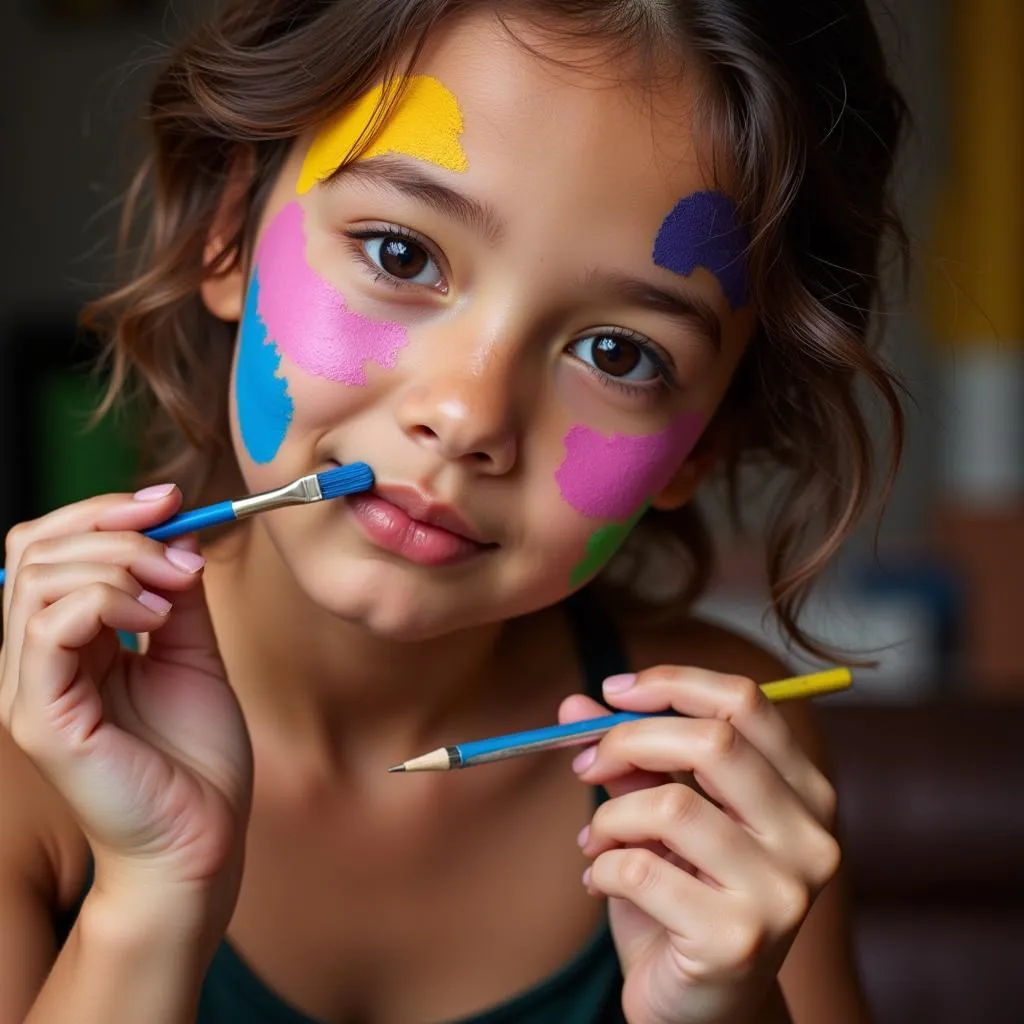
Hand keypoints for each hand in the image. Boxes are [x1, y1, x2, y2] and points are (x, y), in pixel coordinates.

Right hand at [0, 487, 252, 920]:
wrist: (203, 836)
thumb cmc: (195, 756)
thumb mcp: (192, 652)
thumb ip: (177, 594)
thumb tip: (177, 534)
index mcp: (66, 642)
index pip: (50, 550)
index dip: (103, 513)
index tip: (169, 500)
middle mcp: (34, 660)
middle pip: (36, 551)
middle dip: (115, 530)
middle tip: (179, 548)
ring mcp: (29, 689)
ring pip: (39, 579)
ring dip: (119, 562)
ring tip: (176, 588)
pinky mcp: (40, 718)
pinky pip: (48, 627)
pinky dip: (106, 601)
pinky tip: (156, 618)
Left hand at [560, 667, 839, 1023]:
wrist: (702, 1010)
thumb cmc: (683, 899)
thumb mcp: (658, 818)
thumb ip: (628, 759)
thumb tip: (573, 706)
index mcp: (803, 794)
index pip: (747, 702)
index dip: (673, 684)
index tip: (614, 690)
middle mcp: (809, 838)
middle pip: (713, 742)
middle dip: (628, 740)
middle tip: (586, 762)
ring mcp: (782, 893)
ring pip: (670, 805)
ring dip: (608, 817)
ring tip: (596, 841)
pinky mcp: (739, 941)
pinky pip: (641, 870)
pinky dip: (604, 867)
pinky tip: (602, 881)